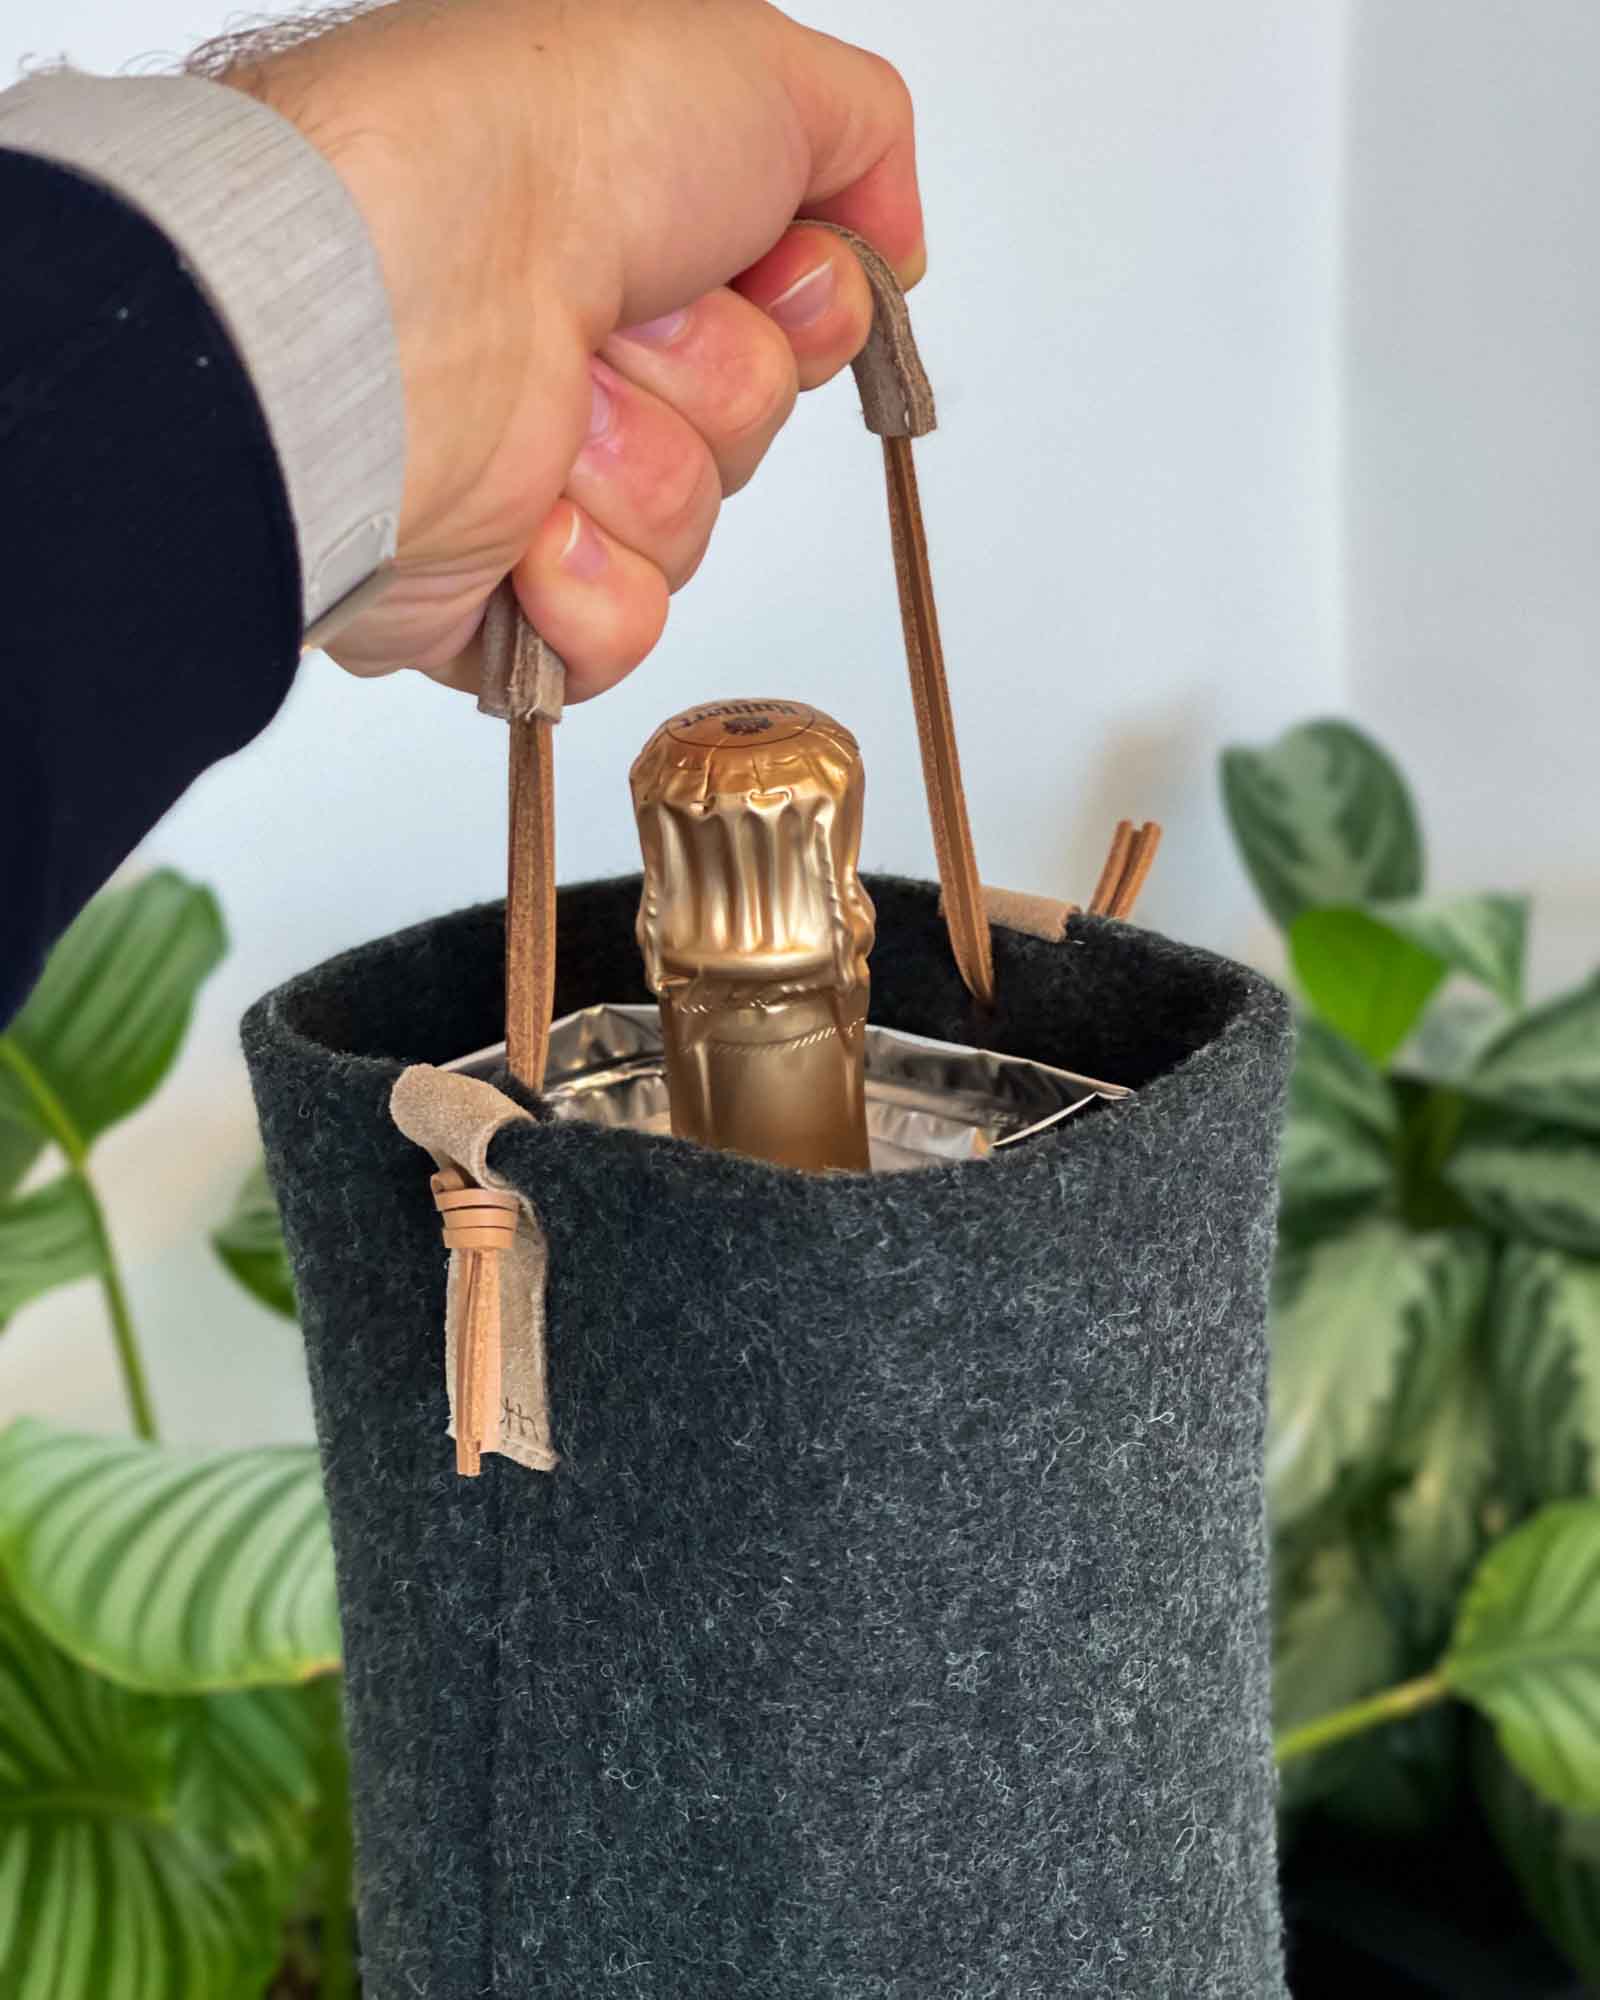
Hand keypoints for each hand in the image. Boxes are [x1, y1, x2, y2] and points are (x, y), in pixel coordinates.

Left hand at [213, 0, 922, 700]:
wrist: (393, 285)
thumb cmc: (530, 150)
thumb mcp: (748, 63)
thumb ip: (857, 136)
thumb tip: (893, 249)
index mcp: (619, 242)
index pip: (787, 328)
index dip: (800, 308)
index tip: (757, 267)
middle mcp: (571, 352)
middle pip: (743, 430)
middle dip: (707, 382)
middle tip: (619, 323)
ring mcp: (525, 475)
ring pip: (683, 531)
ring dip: (638, 469)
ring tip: (551, 406)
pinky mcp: (488, 591)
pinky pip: (617, 633)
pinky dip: (587, 583)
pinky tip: (525, 517)